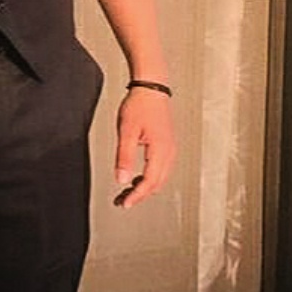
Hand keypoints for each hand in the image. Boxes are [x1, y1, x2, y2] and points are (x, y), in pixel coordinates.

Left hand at [112, 86, 174, 208]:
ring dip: (145, 187)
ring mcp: (170, 149)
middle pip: (157, 184)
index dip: (137, 196)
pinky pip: (160, 169)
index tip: (125, 204)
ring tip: (127, 192)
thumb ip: (124, 157)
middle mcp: (169, 152)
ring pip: (160, 178)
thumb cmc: (139, 105)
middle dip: (140, 195)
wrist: (151, 87)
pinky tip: (136, 177)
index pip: (150, 182)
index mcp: (161, 150)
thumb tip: (122, 180)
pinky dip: (149, 178)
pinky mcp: (167, 145)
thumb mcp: (126, 131)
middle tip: (122, 201)